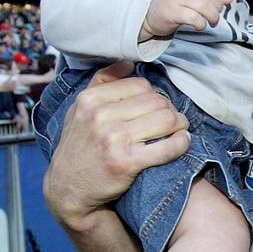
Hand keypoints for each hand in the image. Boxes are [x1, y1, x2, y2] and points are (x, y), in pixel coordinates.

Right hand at [43, 60, 188, 228]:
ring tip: (179, 130)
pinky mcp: (127, 162)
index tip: (157, 107)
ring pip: (167, 119)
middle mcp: (100, 116)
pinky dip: (182, 143)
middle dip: (170, 110)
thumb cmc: (80, 146)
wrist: (70, 188)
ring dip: (180, 125)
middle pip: (157, 101)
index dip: (154, 95)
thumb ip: (102, 82)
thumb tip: (129, 63)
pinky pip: (168, 147)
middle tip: (172, 121)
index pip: (140, 84)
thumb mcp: (80, 109)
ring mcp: (114, 139)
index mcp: (90, 99)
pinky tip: (182, 143)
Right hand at [141, 0, 233, 39]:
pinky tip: (199, 27)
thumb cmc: (172, 7)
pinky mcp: (171, 13)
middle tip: (214, 19)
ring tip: (209, 23)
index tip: (216, 8)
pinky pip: (193, 17)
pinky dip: (201, 24)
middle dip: (217, 9)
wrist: (147, 15)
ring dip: (212, 17)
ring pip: (204, 5)